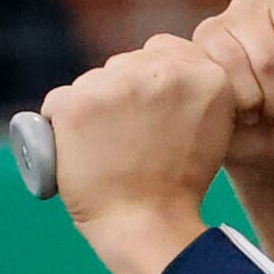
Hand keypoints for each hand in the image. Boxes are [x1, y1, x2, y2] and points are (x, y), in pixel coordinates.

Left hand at [39, 33, 235, 237]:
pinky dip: (62, 127)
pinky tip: (81, 151)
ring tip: (108, 150)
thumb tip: (166, 70)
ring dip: (93, 108)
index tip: (150, 112)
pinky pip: (59, 103)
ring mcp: (115, 84)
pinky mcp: (75, 103)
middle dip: (121, 93)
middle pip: (125, 64)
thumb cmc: (178, 185)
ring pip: (92, 83)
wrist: (147, 224)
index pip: (164, 49)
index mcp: (206, 76)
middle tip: (130, 139)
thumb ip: (195, 91)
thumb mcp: (213, 129)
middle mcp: (162, 71)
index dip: (152, 79)